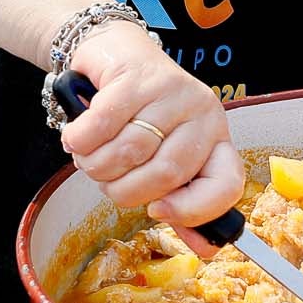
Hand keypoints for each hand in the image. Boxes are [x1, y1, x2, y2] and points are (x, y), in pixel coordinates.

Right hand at [63, 22, 242, 248]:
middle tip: (107, 180)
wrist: (117, 53)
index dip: (193, 210)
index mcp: (215, 138)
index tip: (158, 212)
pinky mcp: (135, 77)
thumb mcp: (166, 156)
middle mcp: (201, 112)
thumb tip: (204, 250)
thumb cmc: (140, 115)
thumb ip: (183, 202)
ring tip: (89, 156)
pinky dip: (80, 140)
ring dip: (96, 165)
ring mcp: (170, 91)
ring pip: (129, 152)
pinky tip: (76, 137)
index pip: (226, 184)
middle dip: (124, 190)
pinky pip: (100, 126)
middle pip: (165, 174)